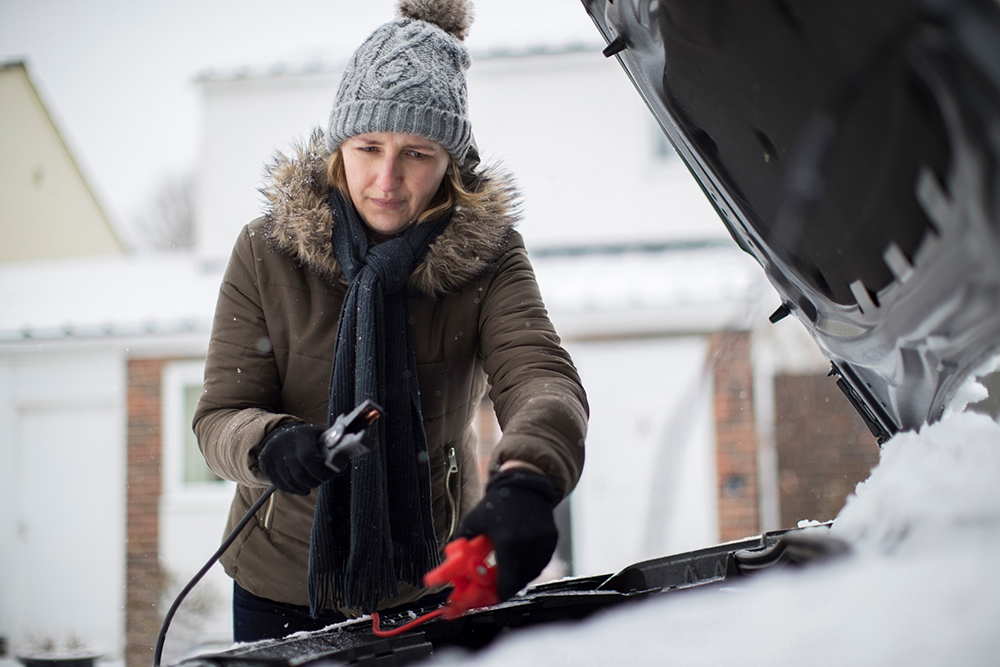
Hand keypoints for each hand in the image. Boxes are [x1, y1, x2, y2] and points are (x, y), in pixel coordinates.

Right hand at [258, 423, 332, 494]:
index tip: (329, 476)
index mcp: (300, 436)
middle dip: (315, 481)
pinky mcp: (267, 467)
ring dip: (305, 487)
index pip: (309, 457)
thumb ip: (330, 448)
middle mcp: (284, 446)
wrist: (278, 434)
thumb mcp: (318, 435)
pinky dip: (295, 490)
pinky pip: (282, 486)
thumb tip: (341, 465)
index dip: (320, 471)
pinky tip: (303, 487)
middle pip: (300, 473)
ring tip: (313, 483)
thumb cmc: (305, 438)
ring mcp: (273, 457)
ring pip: (291, 482)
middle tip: (322, 480)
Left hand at [457, 469, 558, 599]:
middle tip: (492, 586)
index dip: (494, 595)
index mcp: (508, 542)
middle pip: (518, 584)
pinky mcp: (552, 541)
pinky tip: (518, 557)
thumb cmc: (496, 504)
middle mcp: (529, 545)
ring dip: (516, 577)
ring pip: (531, 575)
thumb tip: (447, 569)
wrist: (523, 484)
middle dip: (503, 588)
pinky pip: (540, 563)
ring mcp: (544, 544)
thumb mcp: (473, 523)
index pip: (506, 584)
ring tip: (505, 568)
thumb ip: (461, 548)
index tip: (484, 596)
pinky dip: (528, 566)